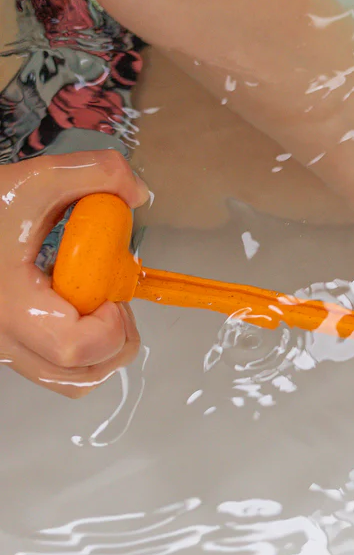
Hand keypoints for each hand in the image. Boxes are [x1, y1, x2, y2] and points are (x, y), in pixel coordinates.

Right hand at [0, 150, 148, 396]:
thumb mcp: (33, 179)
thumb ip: (94, 173)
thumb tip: (138, 191)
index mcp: (10, 305)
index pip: (74, 348)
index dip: (110, 328)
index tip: (113, 295)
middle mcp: (2, 338)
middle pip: (78, 377)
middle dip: (116, 342)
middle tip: (113, 303)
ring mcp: (1, 347)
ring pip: (67, 381)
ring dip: (100, 352)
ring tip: (98, 307)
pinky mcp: (5, 345)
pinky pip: (51, 368)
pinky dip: (79, 349)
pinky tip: (74, 308)